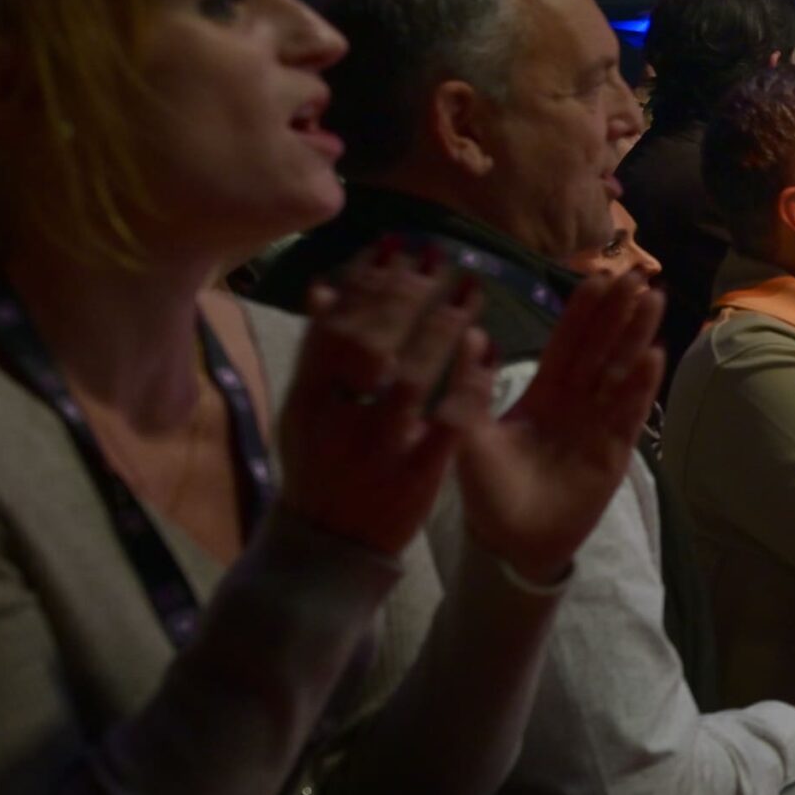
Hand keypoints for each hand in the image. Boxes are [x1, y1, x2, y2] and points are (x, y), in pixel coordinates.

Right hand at [278, 248, 491, 559]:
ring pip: (411, 378)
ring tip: (469, 291)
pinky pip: (449, 422)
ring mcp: (377, 449)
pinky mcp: (417, 475)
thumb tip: (326, 286)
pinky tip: (489, 351)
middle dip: (406, 294)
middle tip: (439, 258)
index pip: (333, 328)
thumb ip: (317, 355)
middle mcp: (337, 420)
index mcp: (306, 400)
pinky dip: (468, 384)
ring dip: (441, 328)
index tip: (394, 245)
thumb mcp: (305, 413)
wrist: (329, 548)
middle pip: (372, 343)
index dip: (365, 282)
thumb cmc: (320, 469)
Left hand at [456, 272, 665, 582]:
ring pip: (620, 370)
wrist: (511, 541)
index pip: (566, 342)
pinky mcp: (615, 450)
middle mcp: (576, 400)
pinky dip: (641, 384)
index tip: (597, 276)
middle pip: (601, 347)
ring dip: (637, 336)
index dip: (582, 311)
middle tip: (637, 273)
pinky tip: (654, 355)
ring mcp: (598, 423)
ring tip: (654, 299)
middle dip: (619, 311)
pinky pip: (629, 411)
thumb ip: (471, 387)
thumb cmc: (487, 491)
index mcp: (542, 391)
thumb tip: (470, 333)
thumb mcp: (467, 435)